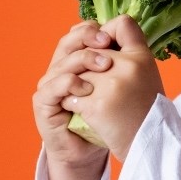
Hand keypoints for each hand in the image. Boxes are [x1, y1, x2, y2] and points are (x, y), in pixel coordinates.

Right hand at [33, 20, 114, 179]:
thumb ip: (123, 65)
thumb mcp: (119, 88)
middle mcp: (61, 67)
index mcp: (78, 59)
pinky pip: (53, 86)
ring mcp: (50, 83)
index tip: (113, 36)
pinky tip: (87, 89)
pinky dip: (70, 83)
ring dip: (84, 60)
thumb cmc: (106, 118)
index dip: (95, 30)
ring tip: (105, 67)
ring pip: (63, 61)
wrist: (88, 149)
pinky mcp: (43, 102)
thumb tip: (137, 42)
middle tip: (108, 44)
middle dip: (88, 38)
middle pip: (69, 41)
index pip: (81, 33)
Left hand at [77, 15, 163, 160]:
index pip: (123, 23)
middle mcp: (129, 66)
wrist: (150, 144)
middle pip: (91, 51)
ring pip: (78, 73)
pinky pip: (72, 96)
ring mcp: (112, 84)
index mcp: (143, 57)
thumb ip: (129, 55)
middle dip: (84, 66)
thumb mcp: (147, 76)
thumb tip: (101, 35)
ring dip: (76, 87)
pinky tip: (80, 112)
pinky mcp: (97, 104)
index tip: (103, 47)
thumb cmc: (146, 110)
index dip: (107, 32)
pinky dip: (72, 105)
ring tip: (83, 98)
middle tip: (86, 81)